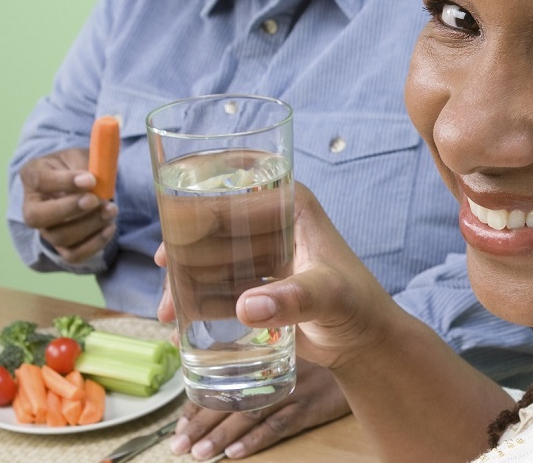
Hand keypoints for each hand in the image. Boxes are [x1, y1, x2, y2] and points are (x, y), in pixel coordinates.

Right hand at [19, 148, 117, 262]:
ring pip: (60, 237)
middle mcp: (32, 206)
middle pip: (38, 217)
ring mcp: (46, 229)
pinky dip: (94, 244)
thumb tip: (91, 182)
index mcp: (32, 176)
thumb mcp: (81, 156)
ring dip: (89, 225)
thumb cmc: (79, 167)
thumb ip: (85, 165)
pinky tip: (110, 228)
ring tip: (111, 209)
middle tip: (95, 200)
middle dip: (69, 209)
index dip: (65, 182)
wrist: (84, 184)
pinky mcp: (63, 247)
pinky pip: (74, 255)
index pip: (40, 181)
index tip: (90, 179)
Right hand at [156, 184, 396, 368]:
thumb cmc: (358, 308)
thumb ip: (295, 300)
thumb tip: (247, 308)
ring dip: (184, 277)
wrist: (364, 342)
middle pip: (211, 222)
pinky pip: (214, 281)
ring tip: (170, 311)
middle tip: (167, 282)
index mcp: (289, 204)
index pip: (233, 191)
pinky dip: (195, 296)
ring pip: (207, 254)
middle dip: (183, 248)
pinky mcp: (254, 280)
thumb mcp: (330, 298)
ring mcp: (259, 252)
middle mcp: (270, 220)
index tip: (170, 234)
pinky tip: (180, 319)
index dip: (194, 204)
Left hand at [169, 358, 349, 459]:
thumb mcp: (277, 336)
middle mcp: (273, 369)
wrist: (360, 342)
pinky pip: (282, 423)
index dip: (198, 401)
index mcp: (260, 351)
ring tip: (200, 453)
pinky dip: (258, 438)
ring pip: (252, 414)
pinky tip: (237, 451)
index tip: (180, 423)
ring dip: (224, 434)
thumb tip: (187, 343)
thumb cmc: (314, 341)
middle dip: (202, 423)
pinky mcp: (312, 404)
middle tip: (180, 445)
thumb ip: (239, 343)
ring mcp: (293, 388)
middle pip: (231, 399)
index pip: (220, 378)